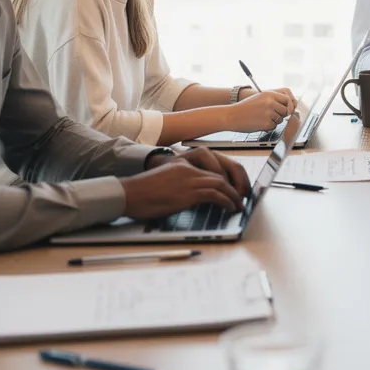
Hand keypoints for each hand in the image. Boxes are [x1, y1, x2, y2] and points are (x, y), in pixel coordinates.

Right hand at [123, 153, 246, 219]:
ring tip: (239, 205)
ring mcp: (189, 179)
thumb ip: (180, 184)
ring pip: (221, 183)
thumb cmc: (140, 193)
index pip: (212, 165)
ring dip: (234, 195)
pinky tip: (230, 207)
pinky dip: (226, 201)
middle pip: (222, 172)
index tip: (233, 187)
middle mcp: (188, 167)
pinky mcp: (188, 192)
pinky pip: (215, 194)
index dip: (226, 176)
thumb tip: (192, 197)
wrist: (127, 194)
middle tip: (242, 196)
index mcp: (182, 162)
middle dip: (235, 185)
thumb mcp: (164, 182)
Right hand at [229, 89, 295, 130]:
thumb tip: (288, 107)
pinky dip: (268, 127)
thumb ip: (273, 100)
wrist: (231, 115)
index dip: (288, 106)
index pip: (287, 99)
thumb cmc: (245, 107)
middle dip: (281, 114)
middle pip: (286, 111)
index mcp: (269, 94)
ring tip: (261, 118)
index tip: (287, 110)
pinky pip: (273, 127)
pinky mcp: (266, 123)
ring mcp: (269, 113)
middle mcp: (270, 102)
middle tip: (270, 115)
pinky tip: (258, 123)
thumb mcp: (260, 98)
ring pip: (280, 120)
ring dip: (273, 121)